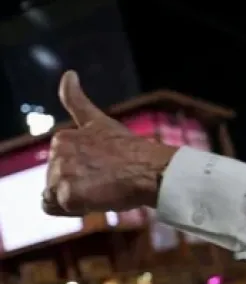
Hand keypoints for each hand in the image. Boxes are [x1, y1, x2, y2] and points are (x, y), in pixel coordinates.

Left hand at [42, 70, 177, 215]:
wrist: (153, 171)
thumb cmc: (133, 150)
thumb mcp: (100, 121)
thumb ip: (76, 99)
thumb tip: (68, 73)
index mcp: (63, 138)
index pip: (59, 164)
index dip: (79, 171)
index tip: (102, 168)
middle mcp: (58, 153)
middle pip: (54, 181)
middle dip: (76, 185)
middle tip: (105, 181)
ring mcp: (62, 174)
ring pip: (54, 196)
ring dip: (76, 198)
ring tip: (102, 190)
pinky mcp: (68, 194)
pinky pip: (58, 209)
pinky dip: (76, 208)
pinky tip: (96, 199)